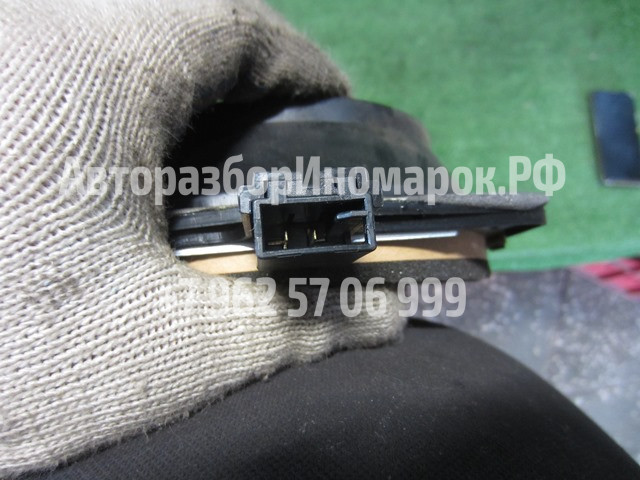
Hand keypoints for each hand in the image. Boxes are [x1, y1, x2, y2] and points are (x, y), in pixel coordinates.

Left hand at [0, 0, 402, 473]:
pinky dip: (101, 119)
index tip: (334, 124)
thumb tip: (386, 310)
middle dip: (240, 92)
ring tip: (188, 182)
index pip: (240, 26)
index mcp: (93, 59)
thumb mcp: (167, 350)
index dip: (305, 75)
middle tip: (266, 166)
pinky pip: (55, 77)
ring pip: (110, 50)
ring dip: (167, 104)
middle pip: (175, 30)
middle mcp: (26, 27)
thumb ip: (296, 323)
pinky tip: (98, 186)